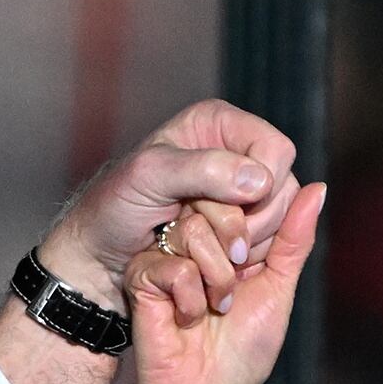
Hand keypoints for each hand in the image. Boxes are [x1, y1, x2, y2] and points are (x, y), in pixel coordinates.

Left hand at [37, 98, 302, 305]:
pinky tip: (212, 259)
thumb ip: (204, 171)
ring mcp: (236, 193)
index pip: (275, 150)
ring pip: (279, 219)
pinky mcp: (235, 226)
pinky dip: (243, 256)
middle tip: (208, 232)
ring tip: (203, 246)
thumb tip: (260, 181)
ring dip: (246, 242)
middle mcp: (233, 152)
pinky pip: (265, 243)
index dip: (263, 183)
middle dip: (252, 219)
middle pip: (284, 187)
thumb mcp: (150, 177)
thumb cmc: (113, 208)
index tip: (231, 207)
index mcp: (216, 124)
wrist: (98, 254)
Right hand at [93, 181, 327, 383]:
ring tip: (215, 310)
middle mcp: (202, 239)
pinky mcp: (144, 275)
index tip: (260, 266)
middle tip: (235, 291)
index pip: (253, 196)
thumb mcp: (279, 291)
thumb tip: (317, 188)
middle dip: (239, 253)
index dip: (264, 224)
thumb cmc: (240, 355)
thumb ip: (294, 240)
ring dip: (215, 280)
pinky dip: (189, 297)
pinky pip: (172, 263)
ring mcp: (170, 253)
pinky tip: (187, 319)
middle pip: (222, 202)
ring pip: (194, 228)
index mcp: (236, 238)